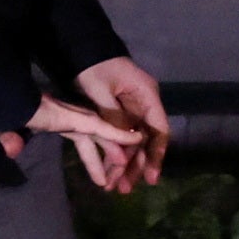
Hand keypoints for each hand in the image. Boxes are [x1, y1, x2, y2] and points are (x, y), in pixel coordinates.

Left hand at [71, 55, 171, 193]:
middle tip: (125, 189)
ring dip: (123, 164)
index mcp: (147, 97)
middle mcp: (143, 106)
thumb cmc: (93, 66)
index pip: (159, 131)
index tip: (151, 177)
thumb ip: (114, 117)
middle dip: (136, 166)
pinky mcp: (116, 115)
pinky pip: (117, 138)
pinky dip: (112, 154)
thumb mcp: (101, 91)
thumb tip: (127, 143)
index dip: (156, 155)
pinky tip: (106, 172)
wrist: (79, 49)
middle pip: (145, 142)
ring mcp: (130, 111)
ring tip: (113, 187)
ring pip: (130, 143)